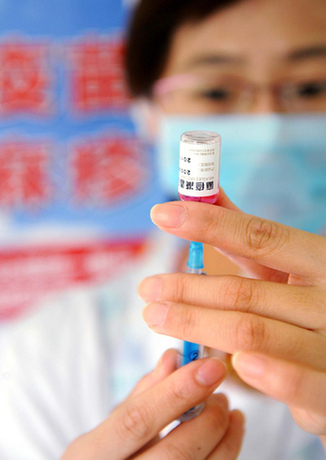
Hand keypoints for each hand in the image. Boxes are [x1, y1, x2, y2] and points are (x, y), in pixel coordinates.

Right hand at [61, 349, 244, 459]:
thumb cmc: (104, 459)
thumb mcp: (109, 428)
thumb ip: (143, 395)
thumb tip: (174, 357)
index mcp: (92, 455)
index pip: (137, 420)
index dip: (176, 391)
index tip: (209, 367)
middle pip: (176, 453)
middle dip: (209, 419)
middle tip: (222, 395)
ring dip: (225, 440)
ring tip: (230, 414)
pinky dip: (224, 457)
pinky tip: (226, 440)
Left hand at [138, 190, 325, 447]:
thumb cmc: (311, 302)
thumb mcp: (289, 266)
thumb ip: (251, 235)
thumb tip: (208, 192)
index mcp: (320, 259)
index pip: (259, 236)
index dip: (208, 224)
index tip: (162, 214)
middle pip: (244, 290)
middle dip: (186, 288)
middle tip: (146, 288)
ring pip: (250, 331)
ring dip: (193, 324)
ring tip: (153, 316)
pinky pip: (290, 383)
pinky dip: (250, 371)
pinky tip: (207, 360)